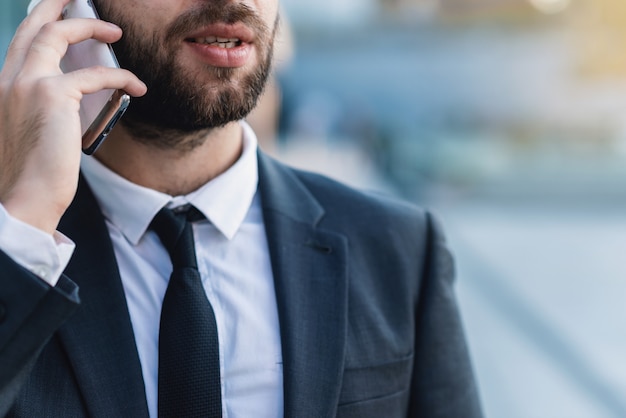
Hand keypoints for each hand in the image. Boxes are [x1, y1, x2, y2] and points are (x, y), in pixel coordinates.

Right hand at [0, 0, 145, 233]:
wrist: (23, 198)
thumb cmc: (32, 173)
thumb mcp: (32, 130)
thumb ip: (44, 107)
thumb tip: (75, 99)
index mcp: (2, 86)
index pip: (21, 42)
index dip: (40, 20)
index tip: (57, 11)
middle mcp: (8, 78)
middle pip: (33, 25)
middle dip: (56, 3)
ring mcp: (27, 83)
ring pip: (58, 35)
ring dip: (91, 27)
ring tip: (115, 30)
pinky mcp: (53, 96)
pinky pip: (96, 75)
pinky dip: (121, 76)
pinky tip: (138, 86)